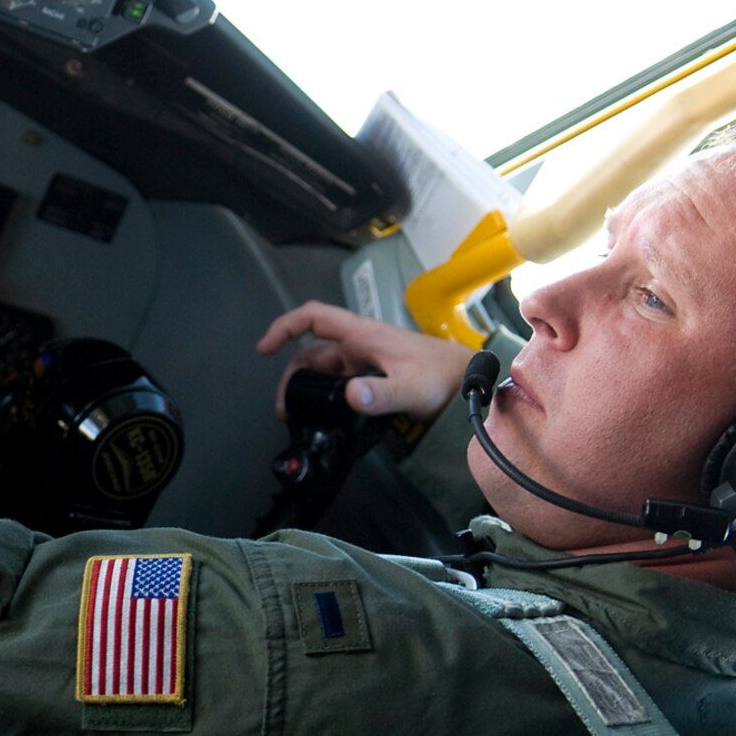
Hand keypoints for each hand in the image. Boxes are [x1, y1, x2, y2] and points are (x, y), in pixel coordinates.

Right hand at [254, 301, 476, 421]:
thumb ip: (381, 393)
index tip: (265, 348)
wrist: (470, 383)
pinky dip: (326, 397)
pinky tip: (326, 417)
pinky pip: (341, 383)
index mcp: (363, 335)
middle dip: (293, 377)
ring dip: (308, 390)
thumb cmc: (444, 377)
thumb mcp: (411, 388)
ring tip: (298, 417)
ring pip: (324, 371)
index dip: (284, 327)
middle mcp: (360, 345)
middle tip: (284, 409)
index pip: (313, 318)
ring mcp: (367, 361)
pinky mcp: (374, 377)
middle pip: (311, 352)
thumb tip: (350, 395)